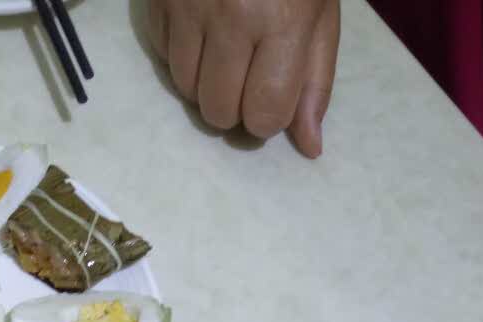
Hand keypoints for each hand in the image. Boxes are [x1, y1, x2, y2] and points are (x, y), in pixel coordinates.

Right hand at [147, 0, 338, 157]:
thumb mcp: (319, 15)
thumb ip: (315, 81)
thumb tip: (309, 147)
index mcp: (283, 22)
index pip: (265, 115)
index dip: (267, 119)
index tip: (271, 99)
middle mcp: (234, 16)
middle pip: (220, 112)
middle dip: (234, 108)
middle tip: (246, 78)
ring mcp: (189, 4)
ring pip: (186, 90)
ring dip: (205, 84)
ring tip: (224, 53)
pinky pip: (164, 57)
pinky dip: (182, 55)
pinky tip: (201, 28)